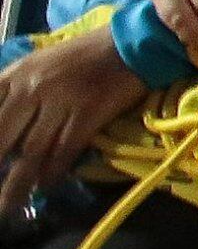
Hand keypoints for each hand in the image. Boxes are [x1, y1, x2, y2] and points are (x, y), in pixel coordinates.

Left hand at [0, 27, 148, 216]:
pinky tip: (46, 186)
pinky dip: (54, 172)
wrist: (133, 41)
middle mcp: (33, 85)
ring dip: (17, 184)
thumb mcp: (41, 62)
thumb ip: (17, 88)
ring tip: (7, 207)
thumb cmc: (86, 53)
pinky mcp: (88, 111)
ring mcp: (61, 98)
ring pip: (31, 151)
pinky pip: (64, 149)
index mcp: (18, 72)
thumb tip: (6, 130)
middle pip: (2, 136)